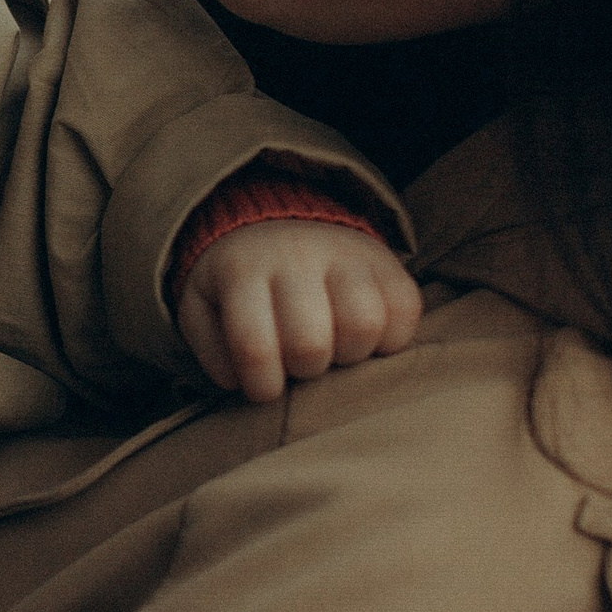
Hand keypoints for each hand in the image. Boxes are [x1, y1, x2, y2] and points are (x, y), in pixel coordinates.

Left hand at [175, 219, 422, 405]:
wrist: (280, 222)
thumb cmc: (241, 283)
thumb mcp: (205, 306)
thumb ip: (212, 349)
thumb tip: (238, 382)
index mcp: (243, 270)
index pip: (254, 346)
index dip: (262, 385)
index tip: (266, 389)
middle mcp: (296, 257)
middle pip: (311, 343)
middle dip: (306, 369)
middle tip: (301, 363)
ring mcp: (347, 255)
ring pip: (364, 326)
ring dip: (351, 355)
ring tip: (335, 350)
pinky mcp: (388, 261)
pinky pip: (406, 310)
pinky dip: (392, 338)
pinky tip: (366, 338)